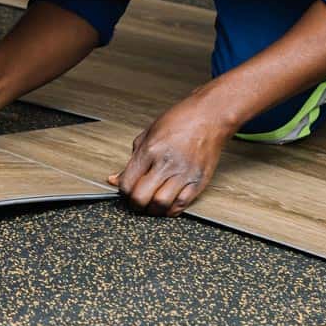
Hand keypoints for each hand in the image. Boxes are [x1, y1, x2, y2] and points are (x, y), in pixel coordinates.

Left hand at [109, 96, 233, 216]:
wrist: (210, 116)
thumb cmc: (180, 121)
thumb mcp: (148, 134)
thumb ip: (132, 160)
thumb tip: (115, 179)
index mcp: (151, 150)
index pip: (127, 183)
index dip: (123, 192)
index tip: (126, 191)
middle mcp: (167, 164)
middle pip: (142, 198)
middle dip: (135, 204)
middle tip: (137, 201)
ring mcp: (184, 174)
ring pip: (161, 205)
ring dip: (152, 210)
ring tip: (151, 203)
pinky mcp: (199, 181)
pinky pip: (181, 205)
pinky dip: (170, 210)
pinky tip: (167, 203)